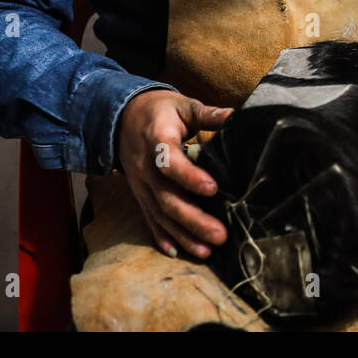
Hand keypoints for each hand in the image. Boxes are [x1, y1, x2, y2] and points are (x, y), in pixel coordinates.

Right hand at [116, 88, 233, 258]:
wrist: (121, 118)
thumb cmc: (160, 111)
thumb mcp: (182, 105)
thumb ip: (207, 114)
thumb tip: (236, 115)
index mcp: (156, 140)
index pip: (170, 162)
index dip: (189, 176)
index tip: (213, 188)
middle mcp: (144, 167)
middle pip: (166, 197)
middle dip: (193, 219)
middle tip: (220, 235)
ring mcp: (140, 185)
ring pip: (159, 214)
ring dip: (183, 235)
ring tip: (207, 251)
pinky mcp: (139, 195)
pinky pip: (149, 219)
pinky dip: (162, 237)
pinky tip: (177, 252)